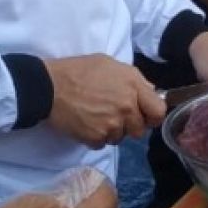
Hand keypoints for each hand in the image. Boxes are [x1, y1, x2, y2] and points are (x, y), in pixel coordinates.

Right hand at [45, 54, 164, 147]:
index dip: (152, 115)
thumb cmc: (79, 70)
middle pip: (140, 129)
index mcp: (133, 86)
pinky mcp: (96, 138)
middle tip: (114, 114)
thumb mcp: (109, 64)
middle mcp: (127, 107)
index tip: (144, 115)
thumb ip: (134, 79)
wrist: (49, 86)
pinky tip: (87, 123)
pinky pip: (103, 143)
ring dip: (112, 131)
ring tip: (96, 117)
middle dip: (129, 124)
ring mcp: (112, 124)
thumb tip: (150, 92)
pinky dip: (96, 137)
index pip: (158, 112)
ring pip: (121, 138)